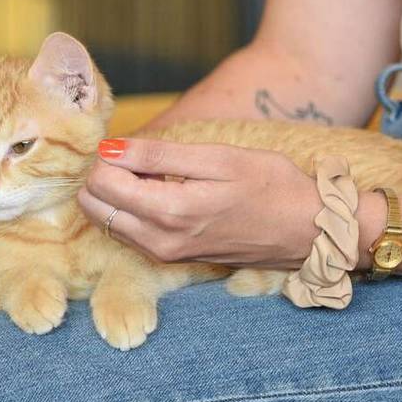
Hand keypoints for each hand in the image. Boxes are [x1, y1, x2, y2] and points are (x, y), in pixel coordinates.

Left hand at [76, 138, 321, 270]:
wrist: (306, 230)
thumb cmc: (270, 185)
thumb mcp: (219, 158)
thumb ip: (160, 155)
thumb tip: (110, 149)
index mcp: (172, 212)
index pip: (102, 184)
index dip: (106, 156)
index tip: (130, 143)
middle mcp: (161, 241)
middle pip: (95, 206)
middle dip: (103, 175)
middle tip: (135, 155)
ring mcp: (165, 255)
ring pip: (106, 222)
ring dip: (112, 192)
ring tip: (147, 170)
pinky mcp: (172, 259)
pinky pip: (127, 233)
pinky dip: (126, 209)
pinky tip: (155, 189)